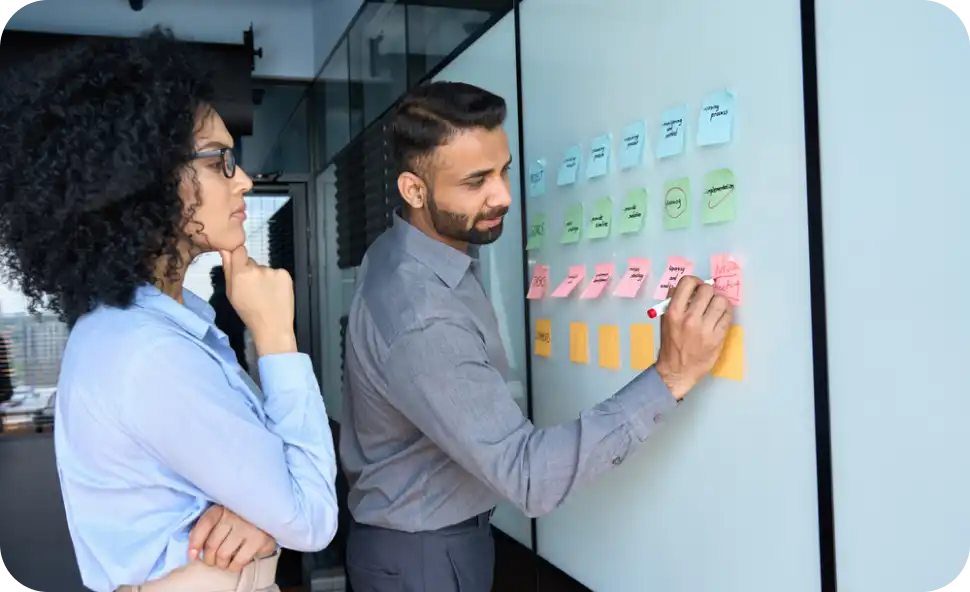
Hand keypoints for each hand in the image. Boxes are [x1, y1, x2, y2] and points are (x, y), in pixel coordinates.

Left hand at [188, 505, 276, 572]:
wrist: (270, 517)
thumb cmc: (241, 519)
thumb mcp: (223, 517)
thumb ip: (207, 528)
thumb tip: (193, 551)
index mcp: (223, 507)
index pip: (204, 524)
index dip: (195, 542)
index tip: (192, 556)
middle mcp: (235, 515)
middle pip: (212, 544)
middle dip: (209, 558)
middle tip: (213, 560)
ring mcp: (248, 527)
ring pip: (223, 554)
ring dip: (221, 563)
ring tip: (224, 562)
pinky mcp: (259, 539)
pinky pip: (239, 561)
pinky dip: (233, 566)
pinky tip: (235, 563)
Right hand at [219, 245, 296, 355]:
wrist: (272, 326)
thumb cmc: (248, 312)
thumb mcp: (231, 294)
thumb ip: (228, 270)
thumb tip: (224, 250)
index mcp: (241, 273)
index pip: (239, 251)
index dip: (239, 257)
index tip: (240, 267)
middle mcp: (257, 268)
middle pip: (252, 263)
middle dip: (250, 272)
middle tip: (254, 289)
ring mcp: (273, 271)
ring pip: (265, 269)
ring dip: (264, 278)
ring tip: (265, 294)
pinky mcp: (285, 274)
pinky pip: (277, 273)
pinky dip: (276, 281)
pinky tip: (275, 293)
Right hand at [654, 276, 732, 398]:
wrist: (677, 371)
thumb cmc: (670, 344)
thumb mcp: (665, 321)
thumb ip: (673, 302)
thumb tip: (685, 287)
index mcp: (673, 312)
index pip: (687, 282)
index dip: (695, 282)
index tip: (696, 288)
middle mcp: (689, 318)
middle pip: (707, 289)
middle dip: (708, 292)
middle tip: (707, 299)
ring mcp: (705, 329)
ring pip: (721, 301)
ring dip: (719, 301)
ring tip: (715, 307)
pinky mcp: (717, 338)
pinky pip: (727, 316)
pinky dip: (725, 313)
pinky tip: (720, 316)